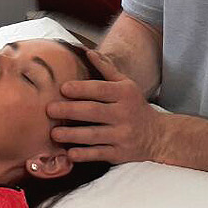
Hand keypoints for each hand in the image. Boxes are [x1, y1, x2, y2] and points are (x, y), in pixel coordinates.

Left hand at [47, 49, 168, 163]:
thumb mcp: (126, 84)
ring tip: (54, 133)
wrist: (157, 135)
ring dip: (72, 135)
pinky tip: (70, 153)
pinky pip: (99, 154)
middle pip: (93, 112)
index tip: (62, 88)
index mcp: (124, 94)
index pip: (100, 89)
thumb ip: (106, 68)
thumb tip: (88, 52)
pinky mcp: (119, 153)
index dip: (81, 89)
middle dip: (70, 111)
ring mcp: (122, 135)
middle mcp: (124, 114)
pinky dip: (84, 155)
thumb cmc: (134, 105)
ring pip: (94, 135)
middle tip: (49, 110)